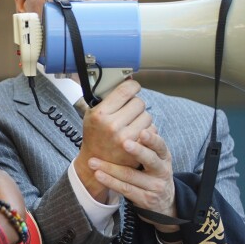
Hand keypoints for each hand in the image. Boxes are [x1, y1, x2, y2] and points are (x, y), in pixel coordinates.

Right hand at [75, 80, 151, 201]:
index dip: (132, 86)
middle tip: (128, 111)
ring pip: (147, 116)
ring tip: (131, 124)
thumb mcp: (92, 115)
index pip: (125, 90)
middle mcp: (112, 125)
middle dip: (135, 105)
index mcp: (100, 114)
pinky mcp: (137, 148)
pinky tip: (137, 135)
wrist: (96, 162)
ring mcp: (126, 138)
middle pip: (139, 103)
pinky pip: (151, 131)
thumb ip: (107, 99)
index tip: (134, 87)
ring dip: (142, 118)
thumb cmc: (95, 135)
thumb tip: (126, 81)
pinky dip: (147, 131)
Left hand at [87, 126, 177, 226]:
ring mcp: (154, 187)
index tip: (142, 131)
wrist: (164, 201)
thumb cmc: (153, 171)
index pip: (160, 146)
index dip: (152, 140)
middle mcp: (162, 171)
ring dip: (110, 168)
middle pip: (150, 160)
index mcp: (164, 156)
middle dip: (137, 151)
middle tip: (124, 143)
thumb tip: (128, 116)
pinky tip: (98, 174)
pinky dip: (110, 181)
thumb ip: (145, 143)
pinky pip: (125, 189)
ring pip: (130, 176)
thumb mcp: (156, 157)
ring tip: (93, 161)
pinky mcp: (145, 199)